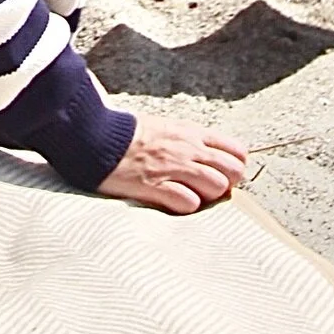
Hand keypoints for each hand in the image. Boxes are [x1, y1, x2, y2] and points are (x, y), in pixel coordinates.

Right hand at [97, 117, 249, 214]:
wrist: (95, 136)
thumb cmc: (129, 135)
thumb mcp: (167, 128)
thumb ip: (190, 141)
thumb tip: (211, 159)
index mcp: (191, 133)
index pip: (237, 151)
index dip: (233, 167)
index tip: (220, 175)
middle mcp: (187, 149)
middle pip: (233, 171)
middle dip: (226, 183)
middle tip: (206, 188)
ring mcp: (172, 167)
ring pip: (216, 186)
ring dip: (207, 196)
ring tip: (188, 195)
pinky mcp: (155, 186)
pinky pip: (188, 202)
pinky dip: (185, 206)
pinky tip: (172, 202)